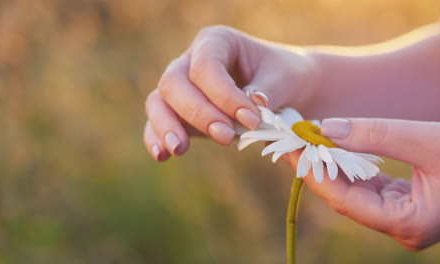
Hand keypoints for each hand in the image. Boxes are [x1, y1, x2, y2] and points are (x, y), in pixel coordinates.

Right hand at [144, 25, 316, 160]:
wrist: (283, 87)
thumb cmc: (283, 76)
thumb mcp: (283, 78)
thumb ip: (267, 90)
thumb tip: (253, 104)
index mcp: (216, 41)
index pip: (206, 67)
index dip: (224, 96)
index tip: (252, 120)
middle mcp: (191, 60)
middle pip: (174, 82)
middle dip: (198, 112)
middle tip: (226, 137)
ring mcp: (182, 87)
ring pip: (158, 101)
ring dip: (167, 126)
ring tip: (179, 149)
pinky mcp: (179, 112)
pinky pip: (158, 122)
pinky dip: (156, 138)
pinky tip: (163, 156)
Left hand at [286, 118, 439, 250]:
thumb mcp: (428, 140)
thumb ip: (375, 135)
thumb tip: (325, 129)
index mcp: (408, 224)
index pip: (344, 199)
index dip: (313, 172)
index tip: (289, 147)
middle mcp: (402, 227)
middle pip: (344, 197)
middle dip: (317, 167)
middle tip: (290, 141)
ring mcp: (403, 216)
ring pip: (354, 191)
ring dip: (331, 165)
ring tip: (305, 141)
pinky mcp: (406, 203)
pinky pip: (368, 186)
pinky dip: (350, 166)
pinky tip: (332, 148)